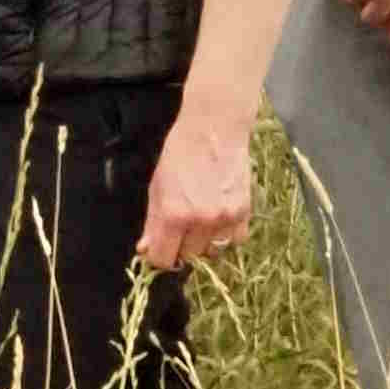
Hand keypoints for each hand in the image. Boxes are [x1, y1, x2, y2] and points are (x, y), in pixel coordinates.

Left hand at [137, 110, 255, 266]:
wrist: (213, 129)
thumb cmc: (179, 153)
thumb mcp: (157, 186)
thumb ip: (152, 222)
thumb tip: (145, 250)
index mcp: (173, 214)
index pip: (164, 259)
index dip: (159, 256)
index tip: (159, 247)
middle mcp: (200, 221)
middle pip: (188, 257)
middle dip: (181, 245)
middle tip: (181, 225)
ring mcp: (225, 218)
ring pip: (212, 251)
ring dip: (204, 242)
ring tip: (201, 219)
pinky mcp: (244, 212)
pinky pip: (235, 240)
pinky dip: (227, 234)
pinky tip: (219, 216)